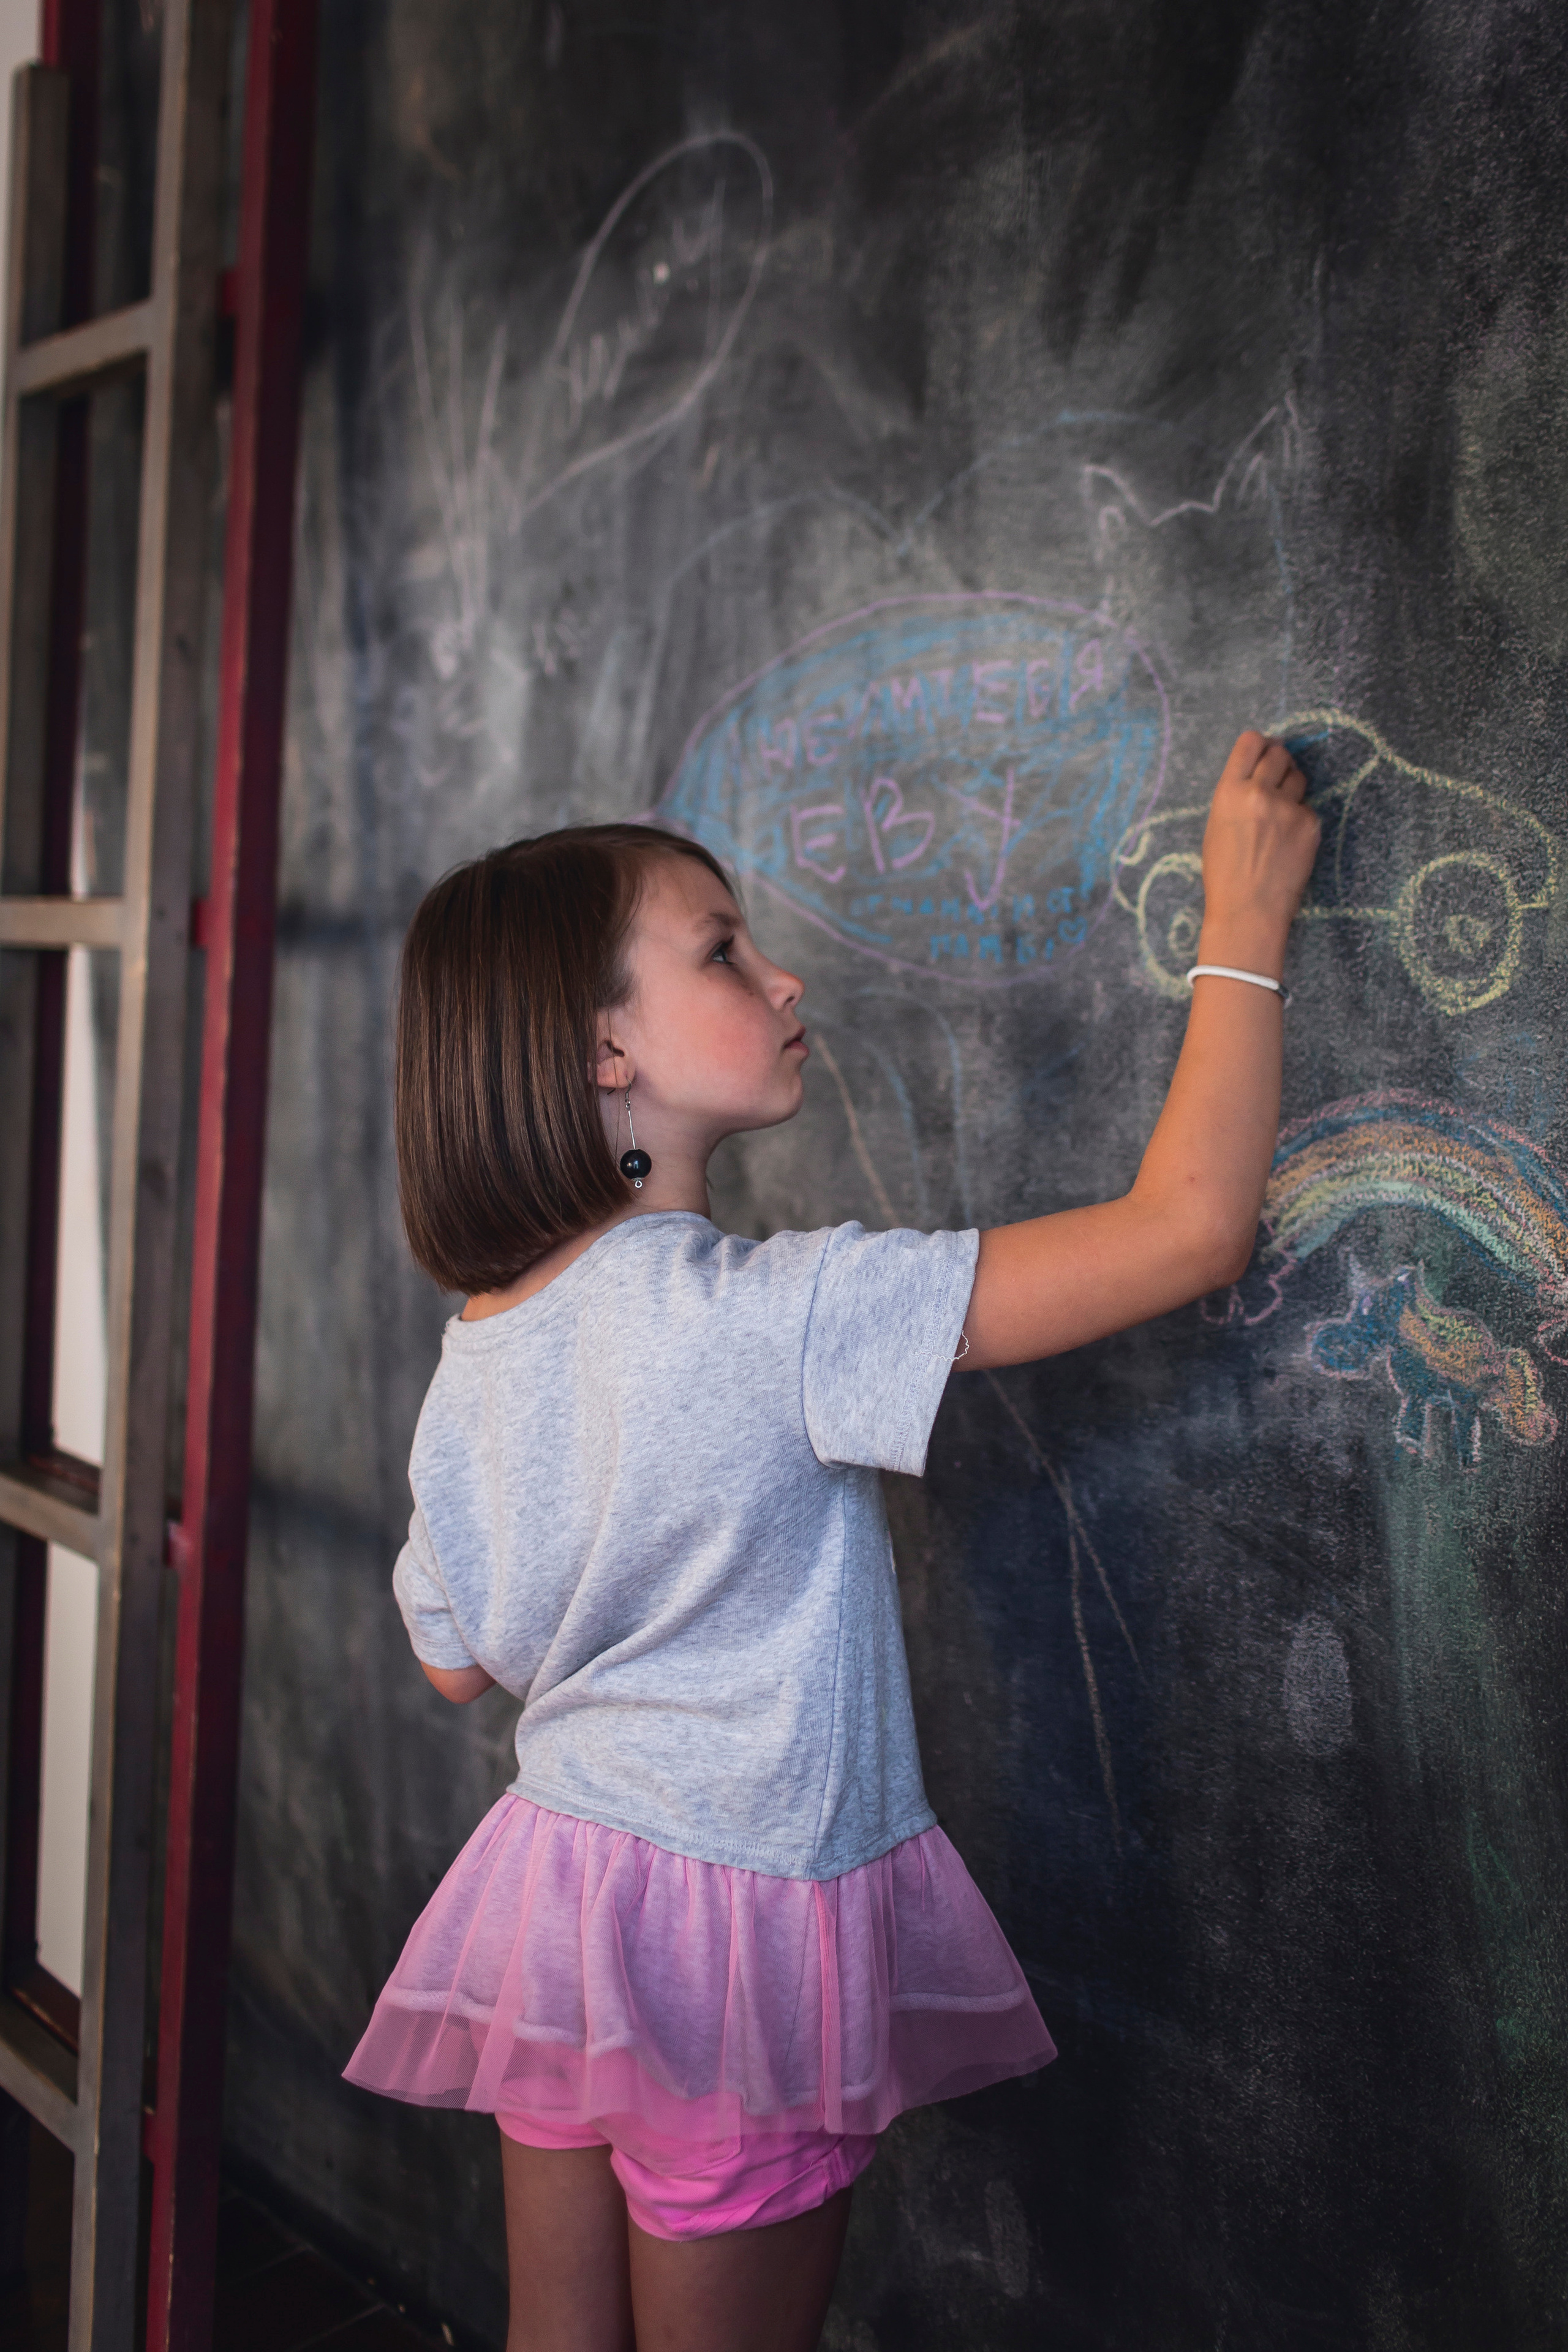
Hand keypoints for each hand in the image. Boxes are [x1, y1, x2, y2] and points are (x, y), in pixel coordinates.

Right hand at [1195, 730, 1319, 978]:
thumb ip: (1236, 794)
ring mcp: (1289, 808)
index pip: (1251, 742)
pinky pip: (1307, 807)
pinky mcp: (1310, 824)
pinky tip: (1287, 839)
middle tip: (1274, 778)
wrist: (1249, 911)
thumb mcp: (1216, 825)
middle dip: (1278, 760)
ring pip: (1298, 776)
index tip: (1262, 751)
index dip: (1259, 744)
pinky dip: (1299, 816)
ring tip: (1279, 811)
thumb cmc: (1224, 874)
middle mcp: (1260, 793)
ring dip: (1291, 785)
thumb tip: (1257, 770)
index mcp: (1230, 792)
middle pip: (1279, 753)